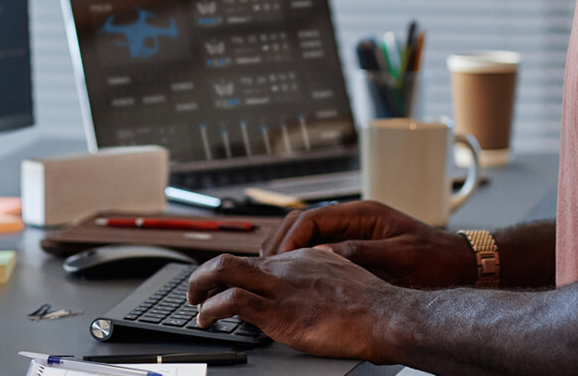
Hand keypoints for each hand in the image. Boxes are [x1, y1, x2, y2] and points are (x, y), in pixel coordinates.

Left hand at [186, 249, 403, 360]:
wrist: (383, 316)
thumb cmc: (373, 305)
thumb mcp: (347, 277)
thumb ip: (326, 274)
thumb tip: (318, 282)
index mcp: (303, 258)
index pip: (259, 258)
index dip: (238, 273)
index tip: (229, 284)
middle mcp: (286, 266)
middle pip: (232, 258)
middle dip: (205, 274)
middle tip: (198, 290)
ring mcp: (279, 287)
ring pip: (223, 270)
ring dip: (199, 286)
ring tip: (194, 303)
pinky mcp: (277, 311)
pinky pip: (231, 302)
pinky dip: (210, 309)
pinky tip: (206, 320)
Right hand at [262, 200, 475, 287]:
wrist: (462, 265)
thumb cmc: (437, 260)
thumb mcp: (399, 258)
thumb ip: (362, 254)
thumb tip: (325, 254)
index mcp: (365, 213)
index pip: (313, 217)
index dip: (290, 238)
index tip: (278, 260)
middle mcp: (356, 218)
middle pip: (304, 222)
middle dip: (282, 242)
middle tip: (267, 268)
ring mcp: (356, 232)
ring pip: (309, 235)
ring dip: (290, 251)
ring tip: (275, 274)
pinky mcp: (358, 247)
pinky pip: (322, 248)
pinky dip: (304, 260)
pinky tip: (297, 278)